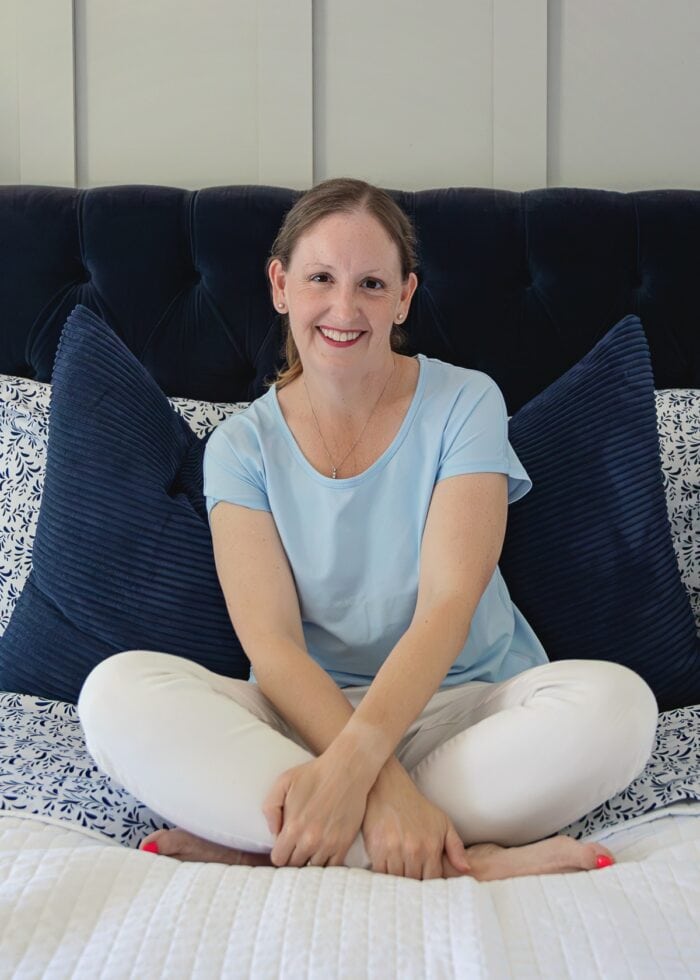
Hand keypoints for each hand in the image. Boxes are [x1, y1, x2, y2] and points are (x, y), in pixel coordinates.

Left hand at [262, 753, 369, 867]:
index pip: (279, 858)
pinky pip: (333, 867)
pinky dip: (326, 863)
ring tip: (309, 851)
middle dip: (293, 858)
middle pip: (295, 866)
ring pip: (313, 868)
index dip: (279, 853)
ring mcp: (329, 843)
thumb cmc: (314, 773)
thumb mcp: (283, 782)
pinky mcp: (345, 843)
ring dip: (310, 861)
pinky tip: (323, 854)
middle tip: (296, 848)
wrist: (347, 769)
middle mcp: (310, 840)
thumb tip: (273, 833)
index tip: (283, 846)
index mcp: (293, 827)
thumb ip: (270, 808)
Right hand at [362, 761, 470, 879]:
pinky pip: (380, 874)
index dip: (431, 887)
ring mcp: (394, 850)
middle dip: (414, 889)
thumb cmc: (417, 807)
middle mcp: (414, 850)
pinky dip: (383, 878)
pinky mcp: (377, 848)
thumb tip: (466, 869)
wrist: (389, 788)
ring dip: (398, 886)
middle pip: (415, 883)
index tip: (428, 890)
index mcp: (431, 846)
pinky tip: (385, 880)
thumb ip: (456, 847)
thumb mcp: (442, 823)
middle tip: (413, 893)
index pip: (434, 880)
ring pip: (397, 881)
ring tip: (399, 889)